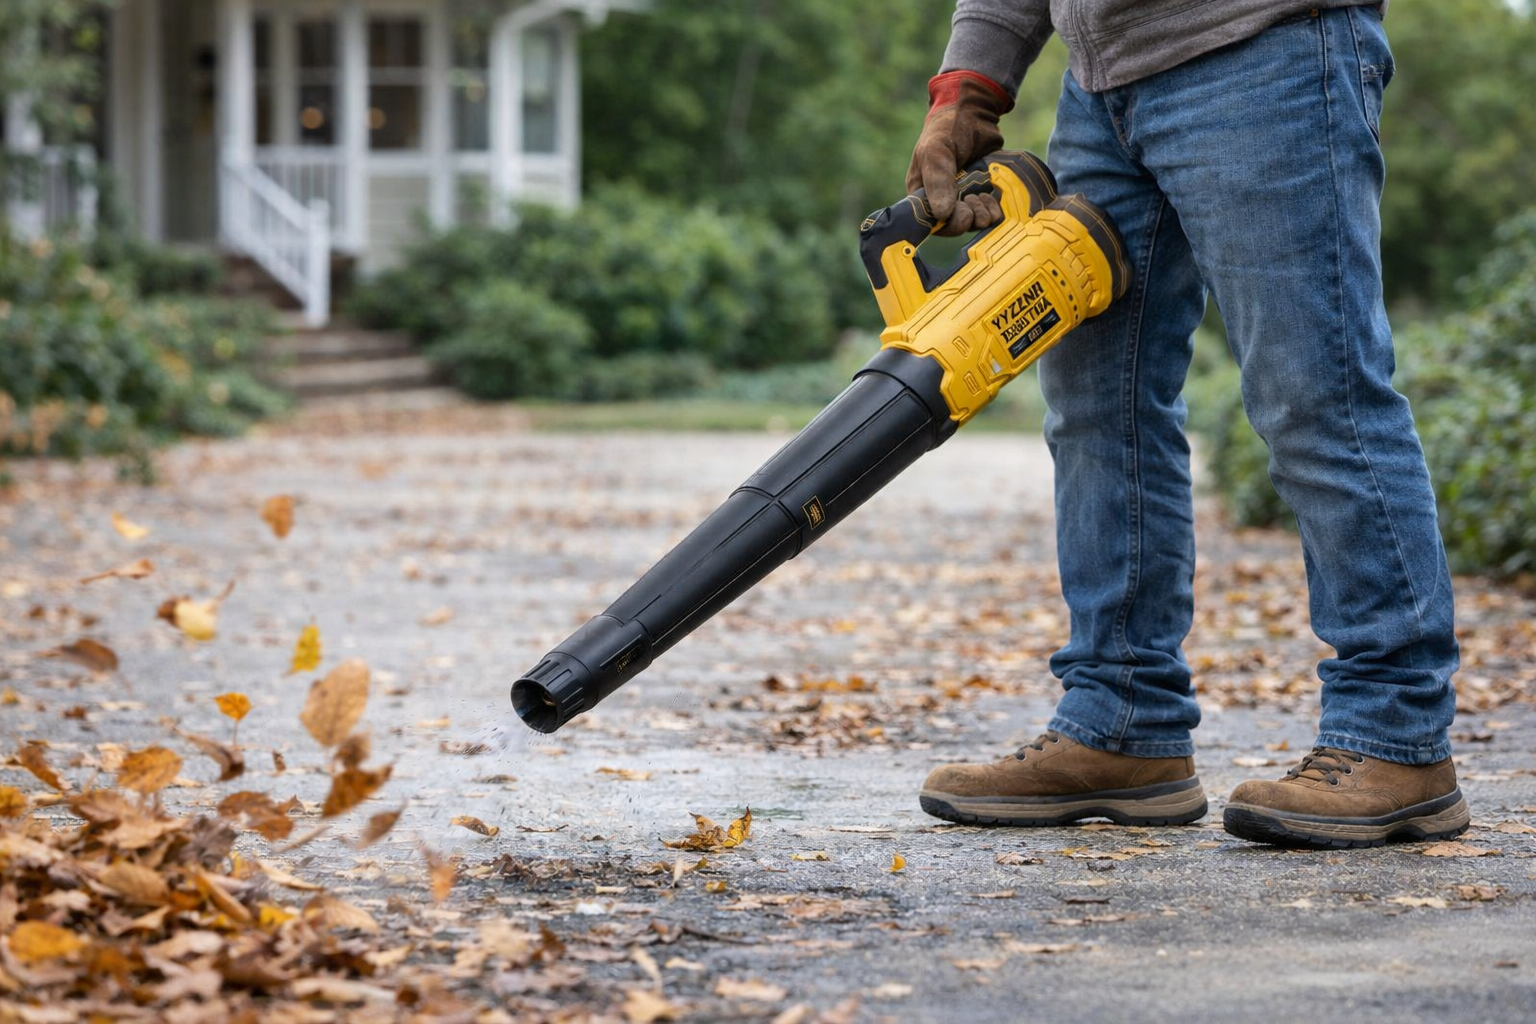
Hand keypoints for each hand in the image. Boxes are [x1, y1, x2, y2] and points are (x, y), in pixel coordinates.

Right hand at [905, 70, 1011, 235]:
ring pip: (972, 222)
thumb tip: (942, 214)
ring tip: (983, 196)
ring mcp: (963, 197)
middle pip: (953, 226)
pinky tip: (993, 197)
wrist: (975, 111)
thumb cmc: (948, 128)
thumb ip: (938, 181)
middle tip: (974, 202)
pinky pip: (988, 214)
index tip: (959, 211)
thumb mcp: (937, 151)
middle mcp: (941, 199)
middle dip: (966, 219)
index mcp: (922, 193)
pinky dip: (993, 210)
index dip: (946, 224)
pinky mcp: (981, 193)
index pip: (930, 223)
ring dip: (981, 214)